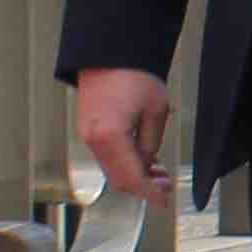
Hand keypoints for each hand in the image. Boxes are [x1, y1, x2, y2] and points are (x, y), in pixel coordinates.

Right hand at [74, 67, 176, 205]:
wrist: (109, 51)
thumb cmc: (133, 73)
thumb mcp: (156, 110)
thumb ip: (151, 143)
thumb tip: (148, 163)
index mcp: (110, 136)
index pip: (132, 177)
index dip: (150, 193)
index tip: (164, 200)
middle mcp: (93, 139)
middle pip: (118, 179)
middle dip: (142, 186)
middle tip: (164, 186)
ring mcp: (87, 135)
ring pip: (111, 169)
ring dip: (133, 174)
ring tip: (157, 171)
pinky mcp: (87, 129)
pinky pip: (105, 156)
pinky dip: (123, 162)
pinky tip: (141, 158)